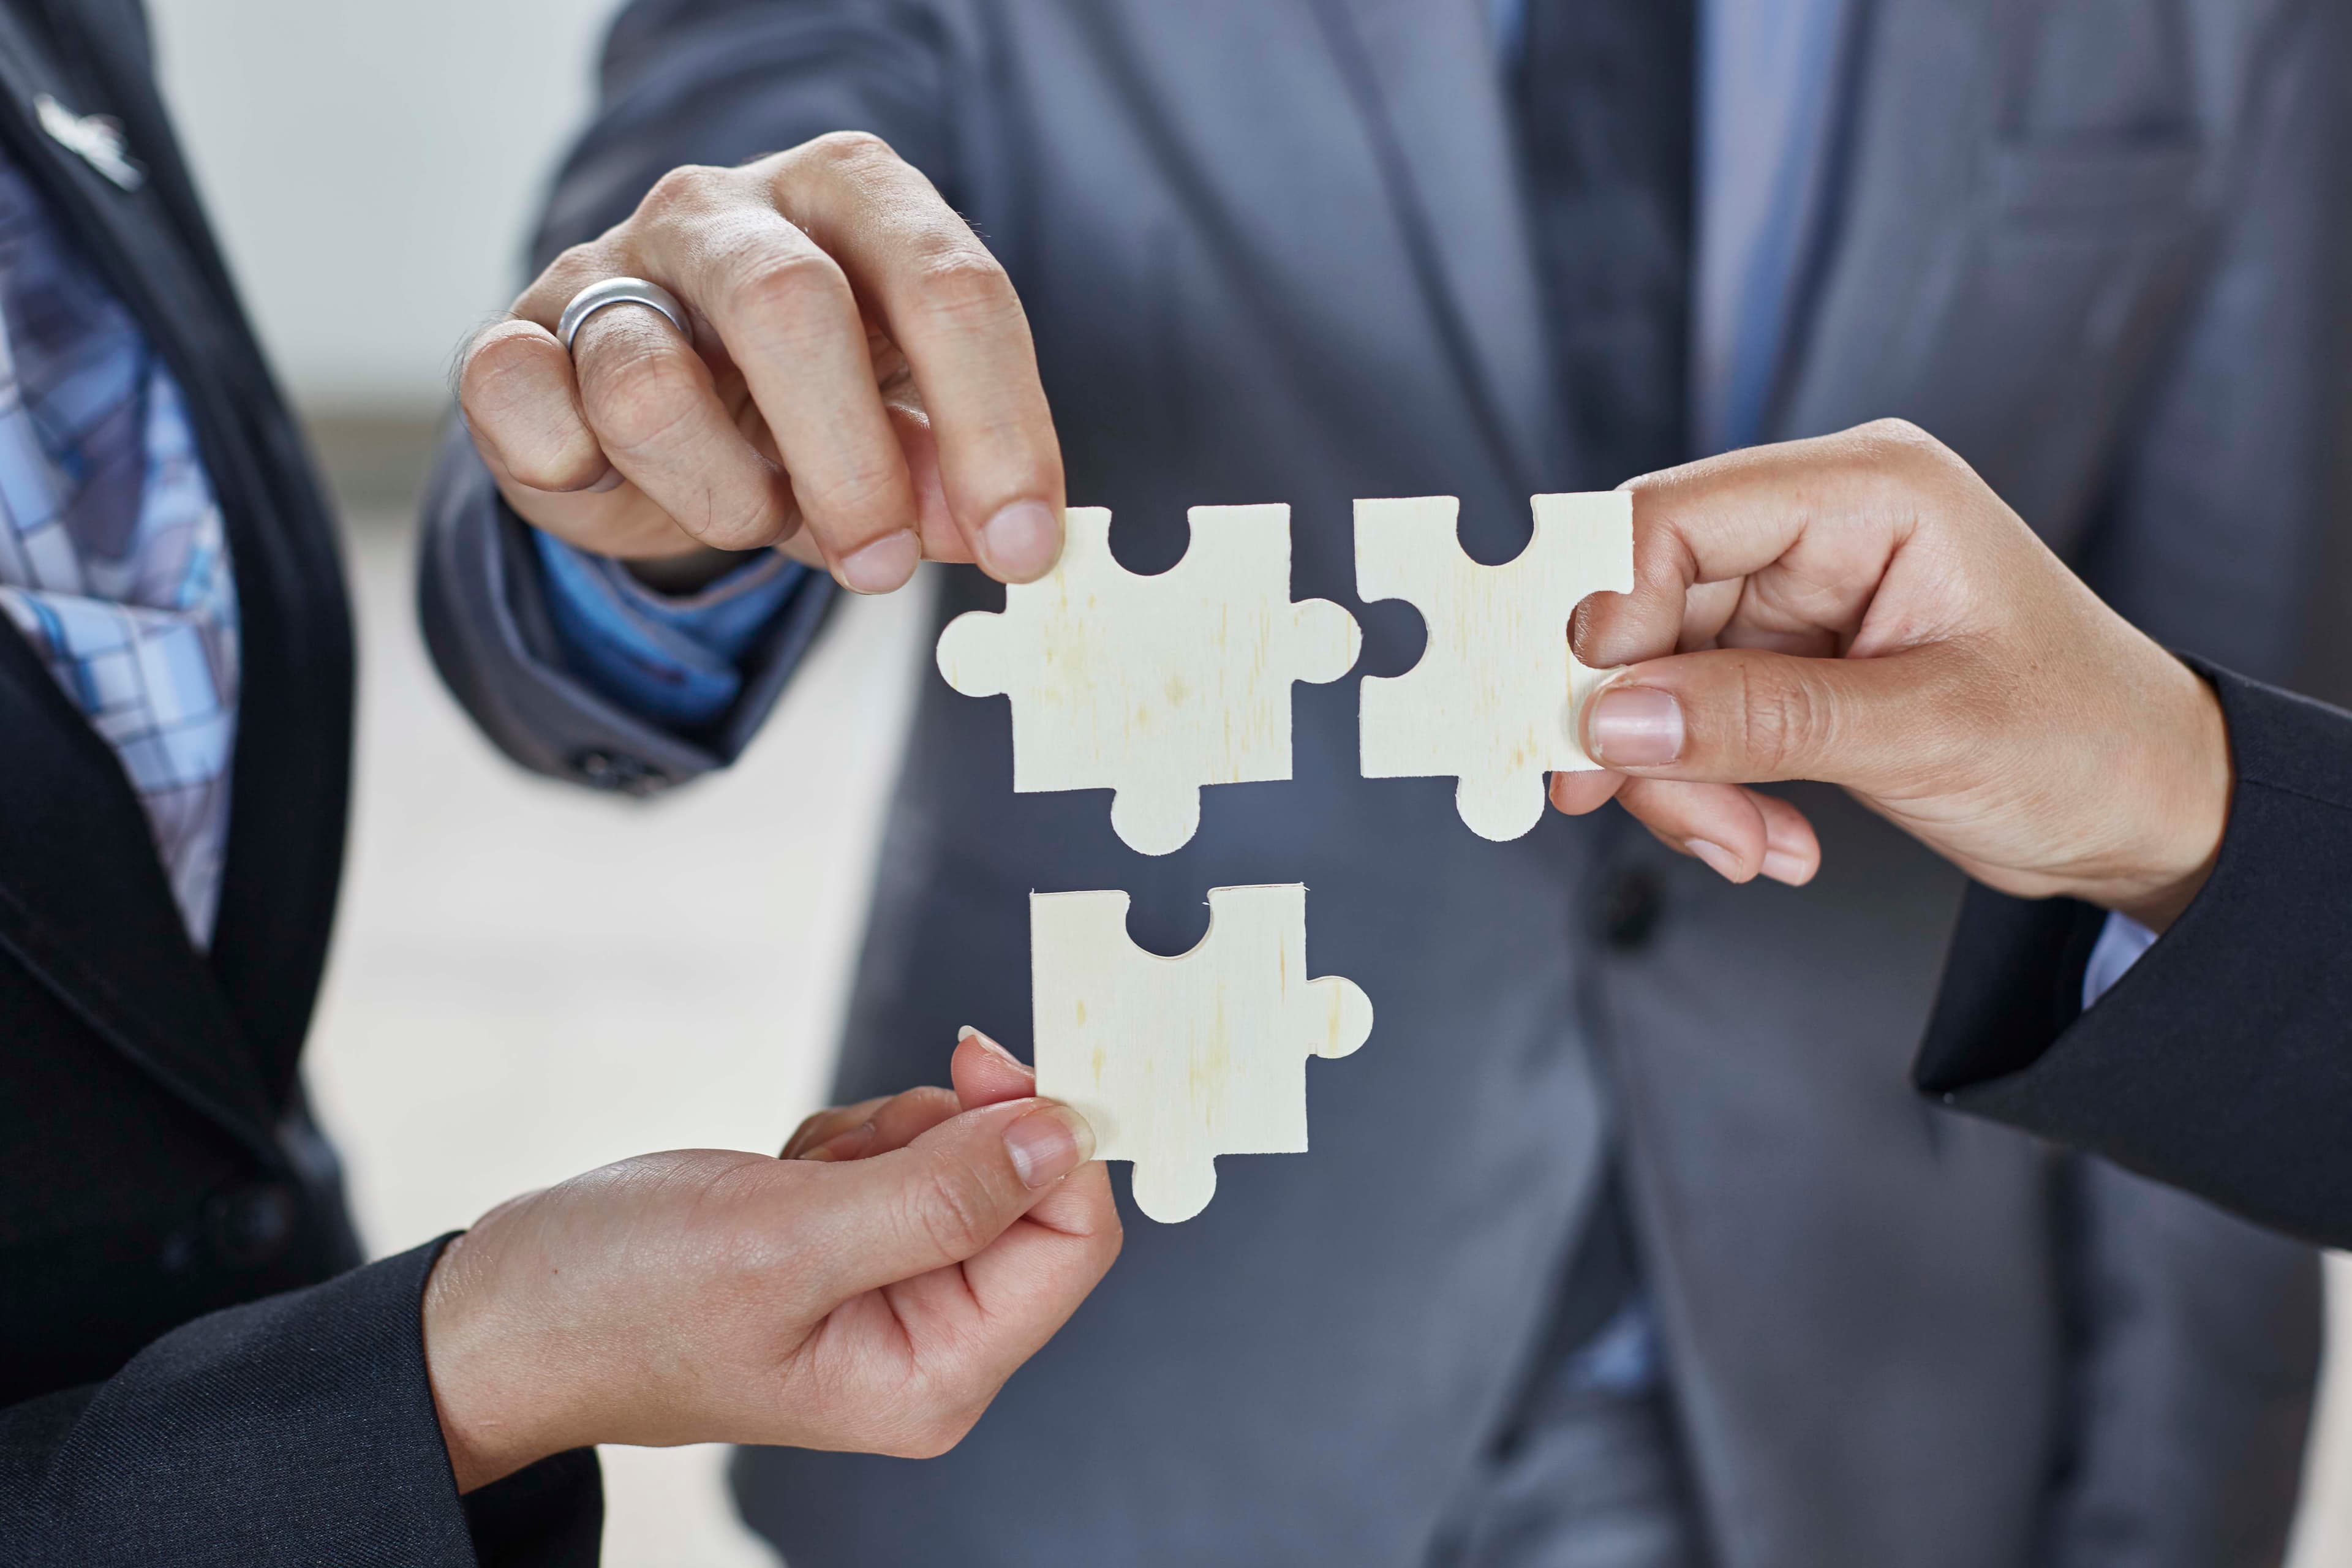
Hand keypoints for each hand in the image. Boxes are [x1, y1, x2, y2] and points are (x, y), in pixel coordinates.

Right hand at [422, 1029, 1117, 1490]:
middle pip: (1026, 1192)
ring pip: (960, 1155)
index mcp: (935, 1374)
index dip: (1048, 1138)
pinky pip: (903, 1151)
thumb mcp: (785, 1242)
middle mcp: (930, 1343)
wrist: (505, 1311)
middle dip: (940, 1137)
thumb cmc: (618, 1304)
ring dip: (883, 1134)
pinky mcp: (857, 1245)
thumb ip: (938, 1194)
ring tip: (792, 1177)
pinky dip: (848, 1140)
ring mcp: (895, 1292)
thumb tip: (1061, 1138)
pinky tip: (779, 1177)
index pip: (1071, 1242)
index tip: (984, 1063)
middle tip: (848, 1147)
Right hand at [455, 133, 1064, 593]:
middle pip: (793, 308)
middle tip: (881, 568)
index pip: (949, 287)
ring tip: (752, 514)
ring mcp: (609, 263)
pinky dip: (573, 469)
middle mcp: (727, 207)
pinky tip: (610, 479)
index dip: (996, 427)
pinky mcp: (512, 335)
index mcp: (854, 198)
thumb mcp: (893, 435)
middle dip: (851, 465)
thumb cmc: (796, 410)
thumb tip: (985, 531)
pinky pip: (525, 399)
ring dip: (721, 494)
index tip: (1021, 548)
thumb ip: (942, 474)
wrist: (644, 412)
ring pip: (649, 382)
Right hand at [1551, 420, 2231, 930]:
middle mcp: (1819, 528)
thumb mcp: (1925, 733)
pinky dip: (1705, 792)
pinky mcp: (1785, 665)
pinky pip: (1690, 722)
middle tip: (1618, 804)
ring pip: (1654, 678)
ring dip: (1676, 778)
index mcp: (1869, 492)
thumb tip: (1613, 722)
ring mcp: (1796, 597)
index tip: (1584, 720)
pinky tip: (1766, 840)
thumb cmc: (2086, 741)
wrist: (2148, 809)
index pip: (1671, 519)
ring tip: (1744, 847)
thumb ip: (1760, 722)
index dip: (1604, 616)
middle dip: (1634, 722)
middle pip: (1644, 605)